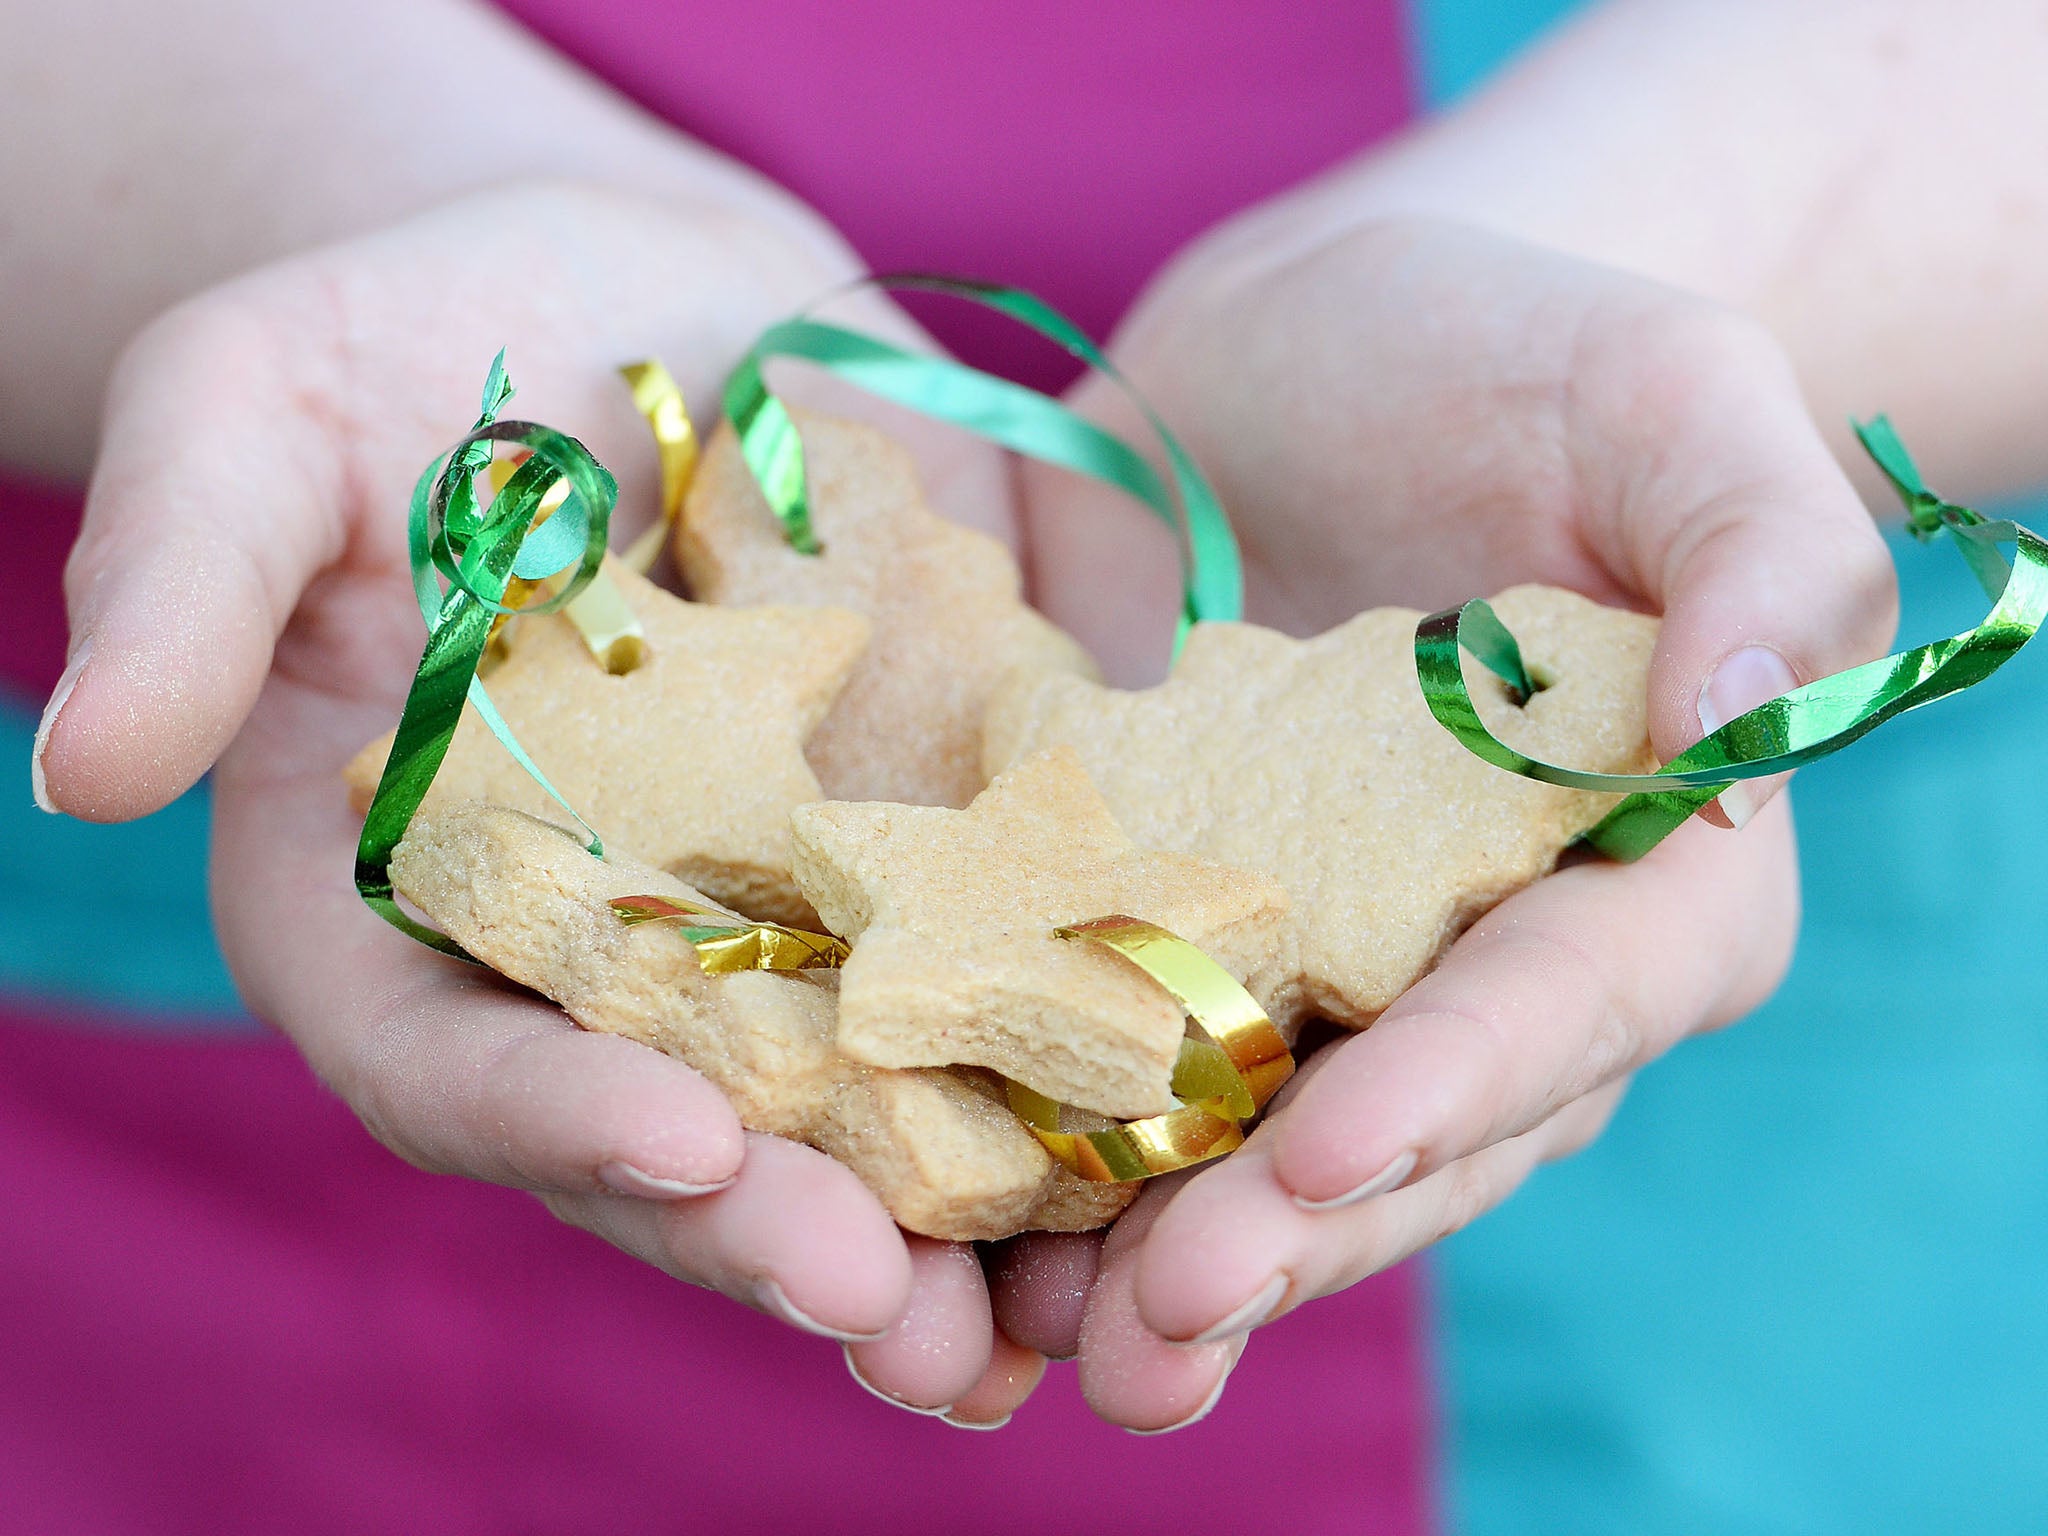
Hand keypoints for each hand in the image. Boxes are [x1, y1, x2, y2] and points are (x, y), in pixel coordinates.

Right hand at [34, 180, 1036, 1423]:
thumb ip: (183, 573)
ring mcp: (776, 911)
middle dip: (787, 1233)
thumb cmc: (402, 336)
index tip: (686, 1148)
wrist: (635, 292)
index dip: (554, 1120)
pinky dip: (1083, 1051)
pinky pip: (1004, 966)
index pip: (449, 1057)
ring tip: (1060, 1313)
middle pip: (679, 1135)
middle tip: (903, 1323)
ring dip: (963, 1224)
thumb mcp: (253, 412)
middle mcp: (600, 949)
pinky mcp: (927, 836)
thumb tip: (89, 756)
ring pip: (859, 1105)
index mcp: (404, 902)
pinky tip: (1182, 1122)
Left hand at [1006, 216, 1897, 1428]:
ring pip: (1254, 1144)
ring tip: (1034, 1347)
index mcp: (1644, 871)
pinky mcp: (1172, 929)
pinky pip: (1119, 1060)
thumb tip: (1745, 717)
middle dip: (1279, 1233)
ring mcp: (1323, 968)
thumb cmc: (1519, 355)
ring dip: (1151, 1255)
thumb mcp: (1672, 397)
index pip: (1565, 1005)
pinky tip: (948, 1230)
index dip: (1451, 1087)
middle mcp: (1485, 960)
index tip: (1314, 1152)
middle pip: (1404, 1131)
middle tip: (1156, 1324)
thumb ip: (1762, 549)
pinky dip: (1045, 1149)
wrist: (1315, 355)